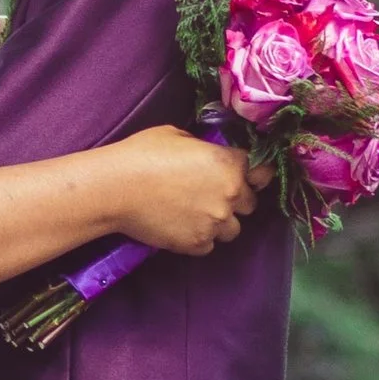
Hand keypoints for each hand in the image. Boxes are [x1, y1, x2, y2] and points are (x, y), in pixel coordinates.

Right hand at [102, 125, 258, 255]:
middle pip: (250, 204)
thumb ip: (205, 148)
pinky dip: (200, 237)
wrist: (116, 188)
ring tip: (197, 214)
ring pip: (232, 229)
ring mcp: (215, 223)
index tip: (247, 175)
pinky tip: (182, 226)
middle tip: (212, 194)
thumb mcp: (179, 135)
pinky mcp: (197, 244)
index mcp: (230, 165)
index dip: (254, 173)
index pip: (262, 171)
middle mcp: (230, 196)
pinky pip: (209, 244)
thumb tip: (208, 155)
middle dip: (236, 199)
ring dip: (220, 222)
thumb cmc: (143, 154)